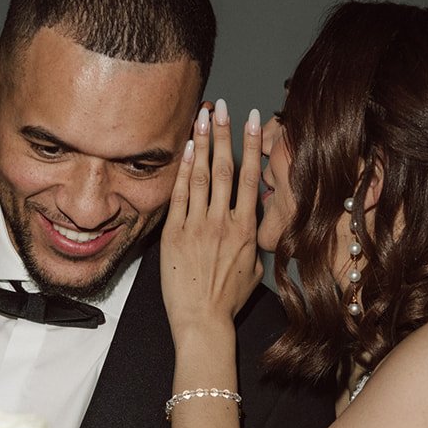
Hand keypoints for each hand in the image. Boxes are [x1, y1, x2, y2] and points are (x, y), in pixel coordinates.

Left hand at [161, 98, 263, 341]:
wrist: (202, 321)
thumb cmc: (227, 300)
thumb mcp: (253, 269)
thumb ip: (253, 241)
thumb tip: (252, 221)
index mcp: (247, 229)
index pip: (251, 177)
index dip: (251, 144)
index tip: (251, 119)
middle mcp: (224, 223)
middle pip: (226, 168)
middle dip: (224, 133)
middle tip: (222, 105)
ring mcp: (198, 226)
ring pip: (203, 176)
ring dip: (203, 143)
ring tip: (202, 116)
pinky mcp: (174, 234)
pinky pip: (180, 196)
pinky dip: (183, 170)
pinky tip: (185, 149)